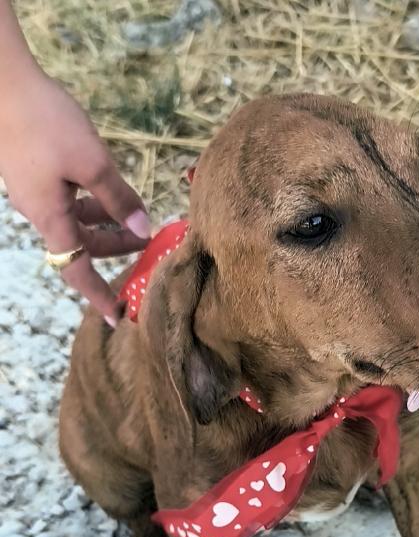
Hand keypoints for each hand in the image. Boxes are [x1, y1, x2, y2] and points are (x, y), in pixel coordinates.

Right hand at [0, 69, 149, 324]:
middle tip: (147, 242)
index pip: (76, 271)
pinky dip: (91, 203)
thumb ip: (120, 199)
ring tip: (134, 214)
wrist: (2, 81)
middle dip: (115, 248)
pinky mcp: (33, 173)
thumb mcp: (93, 162)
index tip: (117, 316)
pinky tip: (107, 188)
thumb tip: (144, 229)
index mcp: (50, 217)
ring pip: (75, 221)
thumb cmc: (44, 120)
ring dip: (106, 223)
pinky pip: (66, 201)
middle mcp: (38, 211)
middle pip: (81, 245)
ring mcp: (34, 192)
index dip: (98, 295)